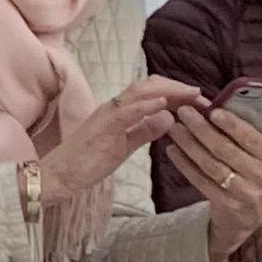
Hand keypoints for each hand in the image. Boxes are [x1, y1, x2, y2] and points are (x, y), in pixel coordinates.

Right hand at [31, 77, 189, 231]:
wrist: (58, 176)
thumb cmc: (86, 163)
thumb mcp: (124, 146)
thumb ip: (145, 131)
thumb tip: (169, 119)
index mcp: (118, 111)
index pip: (151, 91)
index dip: (177, 92)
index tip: (199, 101)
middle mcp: (113, 107)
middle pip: (149, 85)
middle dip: (179, 88)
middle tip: (204, 97)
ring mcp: (107, 115)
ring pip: (140, 92)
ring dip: (169, 91)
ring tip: (192, 95)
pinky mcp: (103, 128)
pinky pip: (127, 111)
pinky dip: (147, 104)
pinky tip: (165, 104)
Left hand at [163, 100, 261, 261]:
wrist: (249, 214)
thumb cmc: (256, 172)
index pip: (252, 138)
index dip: (232, 124)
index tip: (212, 109)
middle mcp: (261, 176)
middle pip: (226, 150)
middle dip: (202, 129)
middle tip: (183, 112)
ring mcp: (243, 192)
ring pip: (211, 165)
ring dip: (189, 144)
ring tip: (174, 128)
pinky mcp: (225, 204)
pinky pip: (201, 181)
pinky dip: (185, 164)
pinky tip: (172, 150)